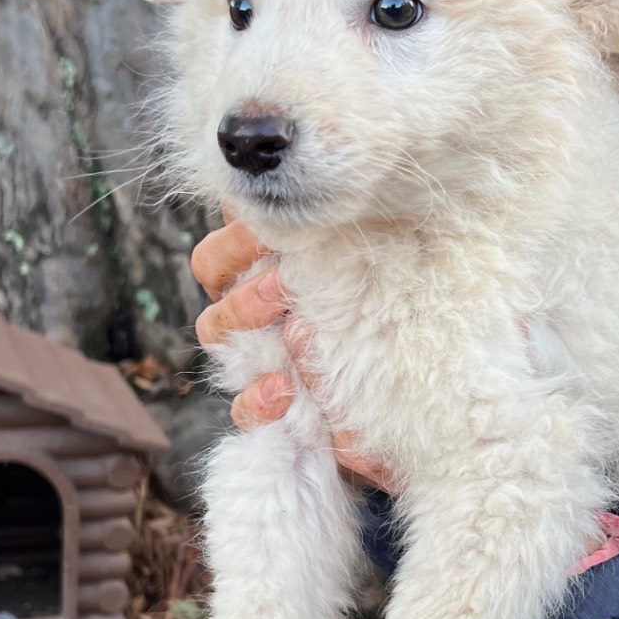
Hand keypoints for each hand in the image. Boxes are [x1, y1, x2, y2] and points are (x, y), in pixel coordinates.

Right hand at [191, 214, 396, 492]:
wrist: (407, 385)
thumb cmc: (385, 309)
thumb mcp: (363, 268)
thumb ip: (330, 243)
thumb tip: (316, 209)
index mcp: (261, 277)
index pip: (217, 257)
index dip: (232, 246)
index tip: (268, 239)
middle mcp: (249, 315)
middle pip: (211, 288)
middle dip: (243, 285)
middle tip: (283, 285)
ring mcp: (253, 360)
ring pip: (215, 335)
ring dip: (244, 326)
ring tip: (289, 329)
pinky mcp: (269, 409)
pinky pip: (243, 409)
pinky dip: (257, 399)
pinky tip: (284, 391)